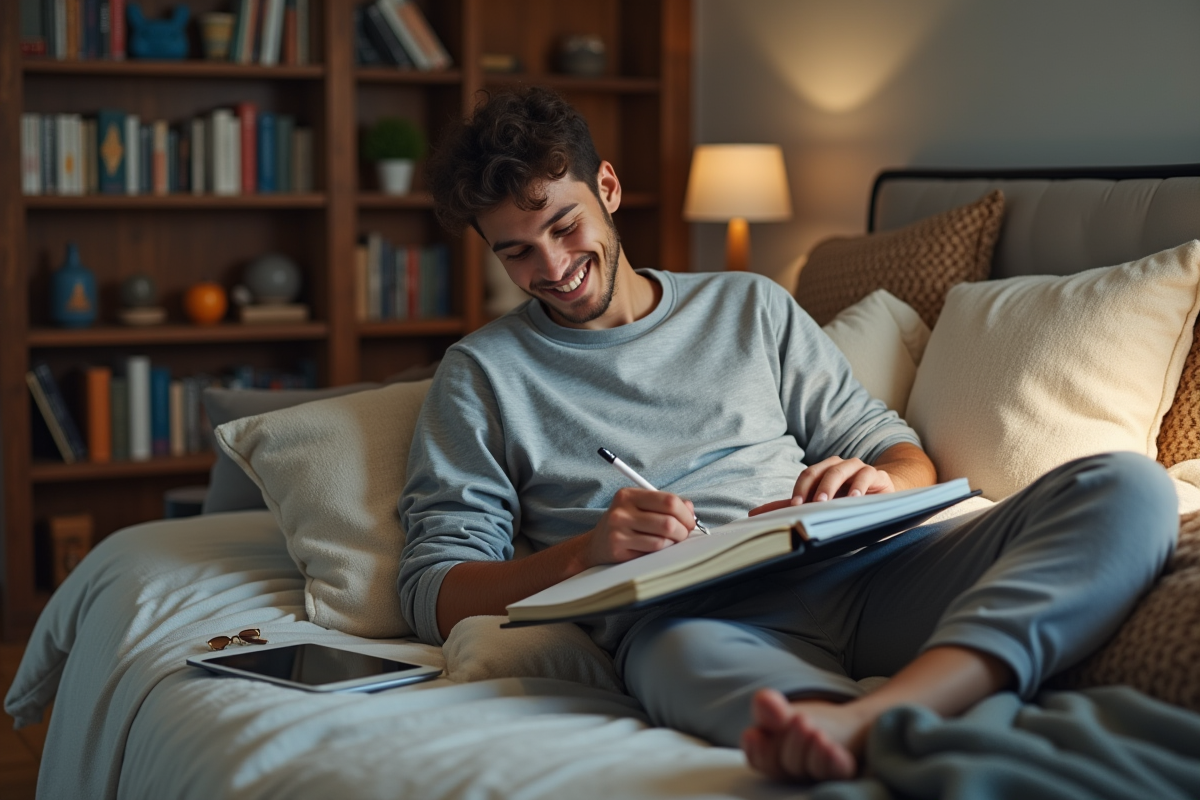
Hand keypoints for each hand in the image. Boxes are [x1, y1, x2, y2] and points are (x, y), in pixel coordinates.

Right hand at [580, 488, 695, 566]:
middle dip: (683, 530)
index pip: (668, 500)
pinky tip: (656, 547)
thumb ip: (666, 505)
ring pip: (663, 538)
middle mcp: (621, 511)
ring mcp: (618, 530)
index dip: (685, 513)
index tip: (690, 521)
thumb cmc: (626, 524)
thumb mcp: (642, 507)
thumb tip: (690, 510)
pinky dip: (662, 550)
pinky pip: (653, 550)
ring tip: (670, 541)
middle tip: (683, 534)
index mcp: (629, 495)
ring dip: (673, 542)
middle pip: (668, 521)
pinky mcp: (618, 548)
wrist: (597, 544)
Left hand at [749, 456, 895, 515]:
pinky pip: (867, 475)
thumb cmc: (848, 502)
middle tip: (808, 505)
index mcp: (824, 472)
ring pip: (842, 470)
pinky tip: (855, 499)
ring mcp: (859, 469)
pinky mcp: (878, 476)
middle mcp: (839, 467)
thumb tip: (754, 515)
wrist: (886, 498)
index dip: (799, 489)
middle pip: (822, 470)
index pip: (807, 476)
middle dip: (813, 487)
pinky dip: (860, 486)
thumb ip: (791, 509)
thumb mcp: (822, 506)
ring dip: (832, 486)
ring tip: (826, 502)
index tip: (794, 506)